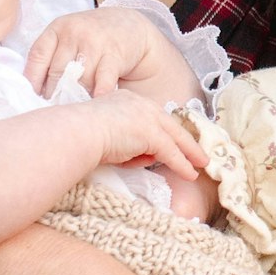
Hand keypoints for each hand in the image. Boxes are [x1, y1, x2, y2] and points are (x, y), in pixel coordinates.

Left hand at [27, 7, 189, 102]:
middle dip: (55, 94)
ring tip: (74, 112)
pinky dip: (99, 92)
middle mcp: (74, 32)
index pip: (38, 56)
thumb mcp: (69, 37)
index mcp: (57, 28)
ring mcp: (95, 41)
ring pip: (80, 78)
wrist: (130, 26)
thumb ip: (52, 57)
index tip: (31, 99)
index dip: (33, 80)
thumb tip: (35, 92)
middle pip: (58, 71)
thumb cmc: (93, 38)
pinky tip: (96, 103)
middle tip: (54, 112)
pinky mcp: (115, 53)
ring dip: (77, 97)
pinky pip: (104, 77)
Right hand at [57, 94, 211, 204]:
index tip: (175, 139)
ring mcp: (147, 117)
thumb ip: (127, 142)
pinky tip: (190, 174)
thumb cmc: (80, 136)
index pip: (153, 117)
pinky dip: (182, 164)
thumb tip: (144, 156)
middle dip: (186, 141)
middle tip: (199, 152)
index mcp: (127, 101)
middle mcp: (140, 105)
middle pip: (170, 125)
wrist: (75, 133)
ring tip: (200, 165)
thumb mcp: (107, 136)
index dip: (166, 130)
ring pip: (175, 138)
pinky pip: (171, 153)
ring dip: (189, 154)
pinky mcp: (151, 133)